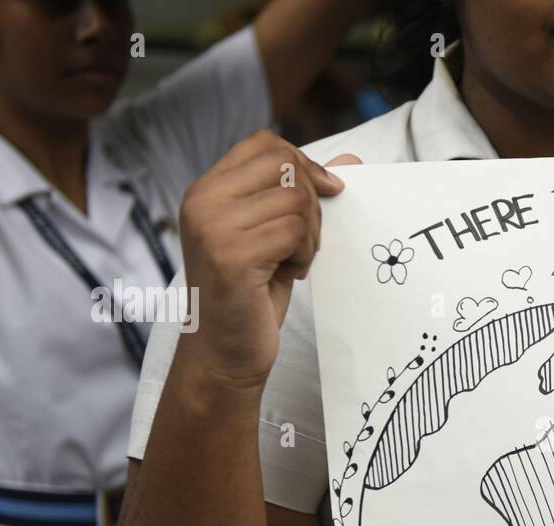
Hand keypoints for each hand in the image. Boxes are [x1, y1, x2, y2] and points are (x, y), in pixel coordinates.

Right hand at [176, 129, 357, 386]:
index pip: (264, 143)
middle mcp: (202, 201)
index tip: (324, 195)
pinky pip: (293, 231)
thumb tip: (352, 159)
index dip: (303, 164)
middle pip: (285, 165)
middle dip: (311, 203)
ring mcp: (212, 226)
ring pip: (294, 199)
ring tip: (292, 262)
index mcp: (206, 190)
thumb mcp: (276, 237)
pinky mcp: (230, 254)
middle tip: (302, 242)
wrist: (225, 353)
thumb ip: (304, 195)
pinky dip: (304, 254)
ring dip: (309, 234)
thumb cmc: (251, 295)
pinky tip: (289, 275)